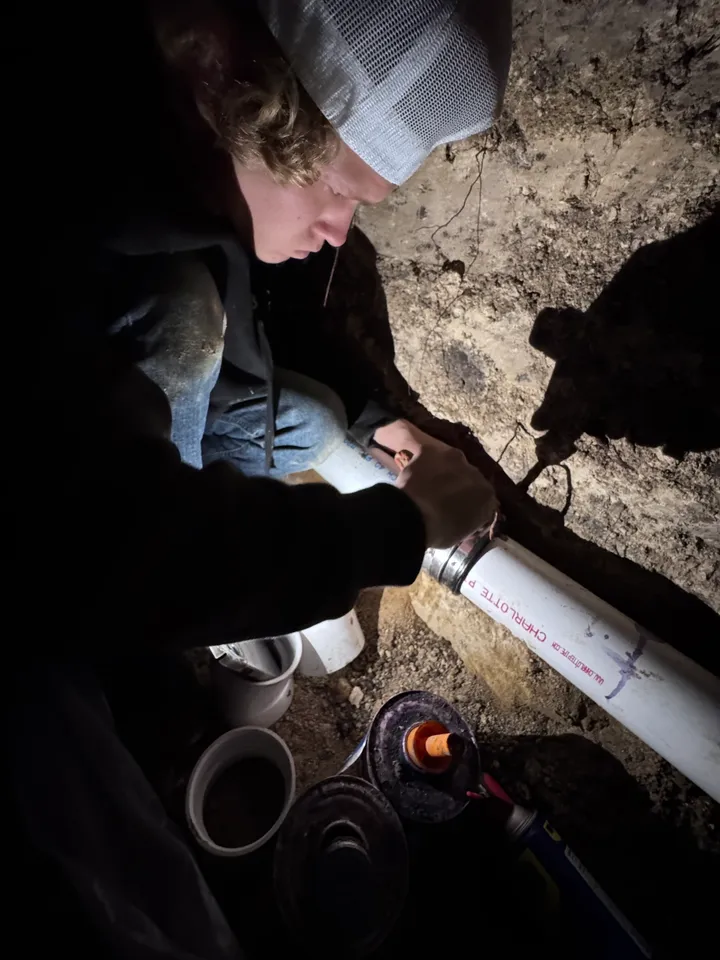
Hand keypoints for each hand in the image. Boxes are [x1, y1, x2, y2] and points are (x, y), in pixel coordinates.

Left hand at [373, 420, 498, 548]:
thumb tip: (465, 514)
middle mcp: (476, 472)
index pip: (482, 496)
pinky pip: (427, 455)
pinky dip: (422, 462)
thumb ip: (470, 518)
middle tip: (442, 495)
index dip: (468, 501)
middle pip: (467, 476)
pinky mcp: (431, 450)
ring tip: (427, 483)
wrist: (414, 516)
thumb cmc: (440, 531)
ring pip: (450, 462)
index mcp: (487, 495)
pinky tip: (415, 473)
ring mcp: (453, 459)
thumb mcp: (463, 532)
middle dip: (457, 483)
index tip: (457, 508)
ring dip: (442, 470)